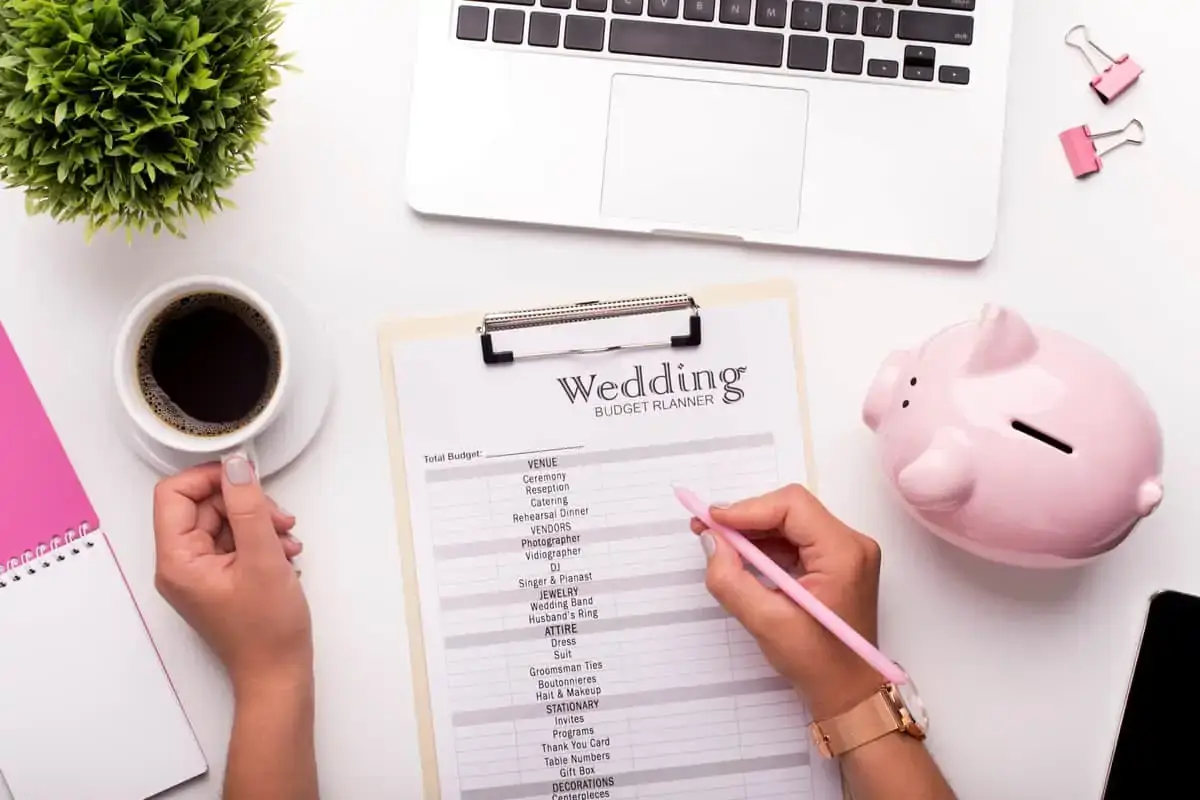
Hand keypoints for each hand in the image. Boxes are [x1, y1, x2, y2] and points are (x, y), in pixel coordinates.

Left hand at [153, 458, 312, 696]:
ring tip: (287, 541)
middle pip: (203, 506)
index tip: (245, 477)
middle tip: (279, 519)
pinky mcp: (219, 578)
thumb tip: (236, 465)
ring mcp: (199, 573)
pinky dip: (261, 540)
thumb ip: (248, 506)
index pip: (173, 494)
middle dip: (245, 504)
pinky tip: (284, 554)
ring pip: (223, 522)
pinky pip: (234, 541)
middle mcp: (180, 565)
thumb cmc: (268, 630)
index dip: (208, 478)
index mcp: (177, 560)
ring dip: (259, 522)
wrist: (279, 674)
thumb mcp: (263, 558)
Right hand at [692, 484, 883, 719]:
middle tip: (706, 528)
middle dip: (746, 517)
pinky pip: (796, 539)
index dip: (748, 508)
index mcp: (843, 554)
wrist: (850, 692)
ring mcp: (846, 553)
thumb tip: (711, 540)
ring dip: (753, 530)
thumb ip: (731, 579)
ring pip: (791, 522)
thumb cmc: (817, 663)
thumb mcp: (766, 623)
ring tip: (717, 542)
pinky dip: (766, 544)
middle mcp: (851, 545)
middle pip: (791, 509)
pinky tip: (741, 556)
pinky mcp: (836, 563)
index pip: (792, 506)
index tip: (712, 521)